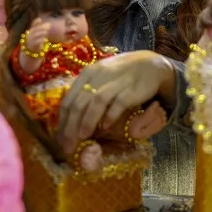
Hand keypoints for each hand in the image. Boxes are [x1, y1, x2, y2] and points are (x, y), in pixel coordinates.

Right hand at [23, 18, 49, 54]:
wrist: (30, 51)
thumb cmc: (34, 40)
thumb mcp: (35, 33)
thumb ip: (37, 26)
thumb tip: (39, 18)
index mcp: (30, 31)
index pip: (32, 26)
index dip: (35, 22)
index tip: (40, 19)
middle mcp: (29, 35)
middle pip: (35, 30)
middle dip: (42, 27)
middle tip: (48, 26)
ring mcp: (30, 40)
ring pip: (35, 36)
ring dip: (41, 33)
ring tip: (47, 32)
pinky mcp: (33, 46)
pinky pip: (36, 42)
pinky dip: (40, 40)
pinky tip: (45, 39)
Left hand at [56, 50, 175, 152]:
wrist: (151, 65)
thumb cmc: (121, 76)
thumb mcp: (100, 80)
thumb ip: (87, 96)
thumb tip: (71, 123)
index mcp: (87, 74)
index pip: (69, 99)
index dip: (62, 121)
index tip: (60, 139)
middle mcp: (99, 76)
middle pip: (79, 102)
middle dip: (71, 126)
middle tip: (68, 146)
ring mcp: (116, 82)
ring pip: (96, 102)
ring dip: (87, 121)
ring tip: (82, 137)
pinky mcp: (132, 89)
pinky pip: (118, 103)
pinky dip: (110, 116)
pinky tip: (105, 127)